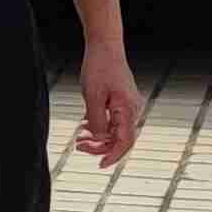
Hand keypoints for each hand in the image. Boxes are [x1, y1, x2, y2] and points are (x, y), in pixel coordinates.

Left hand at [72, 36, 145, 168]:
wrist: (105, 46)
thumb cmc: (98, 67)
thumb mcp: (92, 96)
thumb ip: (97, 120)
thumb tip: (100, 140)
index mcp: (128, 109)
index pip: (125, 141)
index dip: (113, 156)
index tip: (100, 165)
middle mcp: (133, 109)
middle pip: (120, 139)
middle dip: (100, 147)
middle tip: (79, 145)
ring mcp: (128, 106)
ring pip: (115, 131)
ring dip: (98, 138)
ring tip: (79, 138)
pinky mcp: (122, 102)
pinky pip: (113, 121)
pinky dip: (99, 127)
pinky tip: (85, 127)